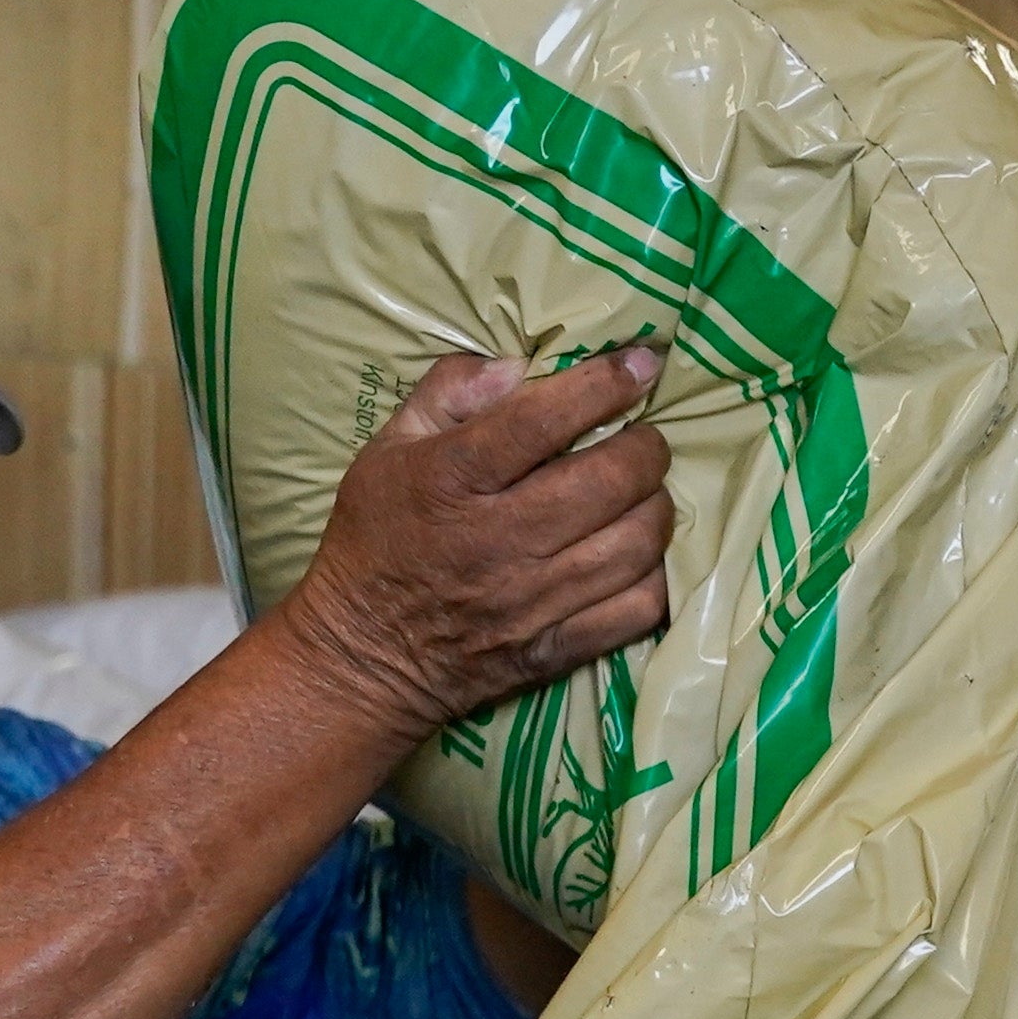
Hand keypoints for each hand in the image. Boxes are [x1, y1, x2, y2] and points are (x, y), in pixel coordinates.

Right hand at [279, 349, 678, 742]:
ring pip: (635, 545)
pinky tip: (641, 555)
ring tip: (644, 494)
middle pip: (609, 482)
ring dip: (656, 508)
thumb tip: (518, 365)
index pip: (542, 422)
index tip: (641, 364)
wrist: (361, 654)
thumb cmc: (377, 537)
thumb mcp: (388, 449)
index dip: (604, 385)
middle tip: (644, 440)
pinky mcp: (554, 650)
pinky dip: (655, 576)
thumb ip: (449, 393)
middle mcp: (497, 539)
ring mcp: (531, 601)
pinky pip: (636, 610)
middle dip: (646, 449)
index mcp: (451, 480)